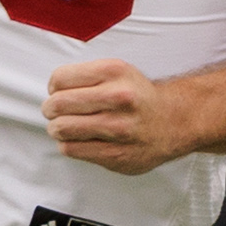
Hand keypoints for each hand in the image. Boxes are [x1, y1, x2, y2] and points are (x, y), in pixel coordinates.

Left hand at [44, 58, 193, 174]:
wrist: (174, 122)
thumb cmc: (139, 97)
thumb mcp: (118, 72)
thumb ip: (86, 76)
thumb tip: (52, 91)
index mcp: (114, 72)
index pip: (59, 79)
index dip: (53, 87)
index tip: (59, 92)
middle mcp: (118, 97)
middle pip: (57, 104)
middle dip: (50, 109)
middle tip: (55, 112)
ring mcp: (118, 128)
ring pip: (61, 128)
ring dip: (56, 128)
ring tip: (65, 126)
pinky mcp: (116, 153)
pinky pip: (72, 149)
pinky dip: (68, 144)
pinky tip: (79, 140)